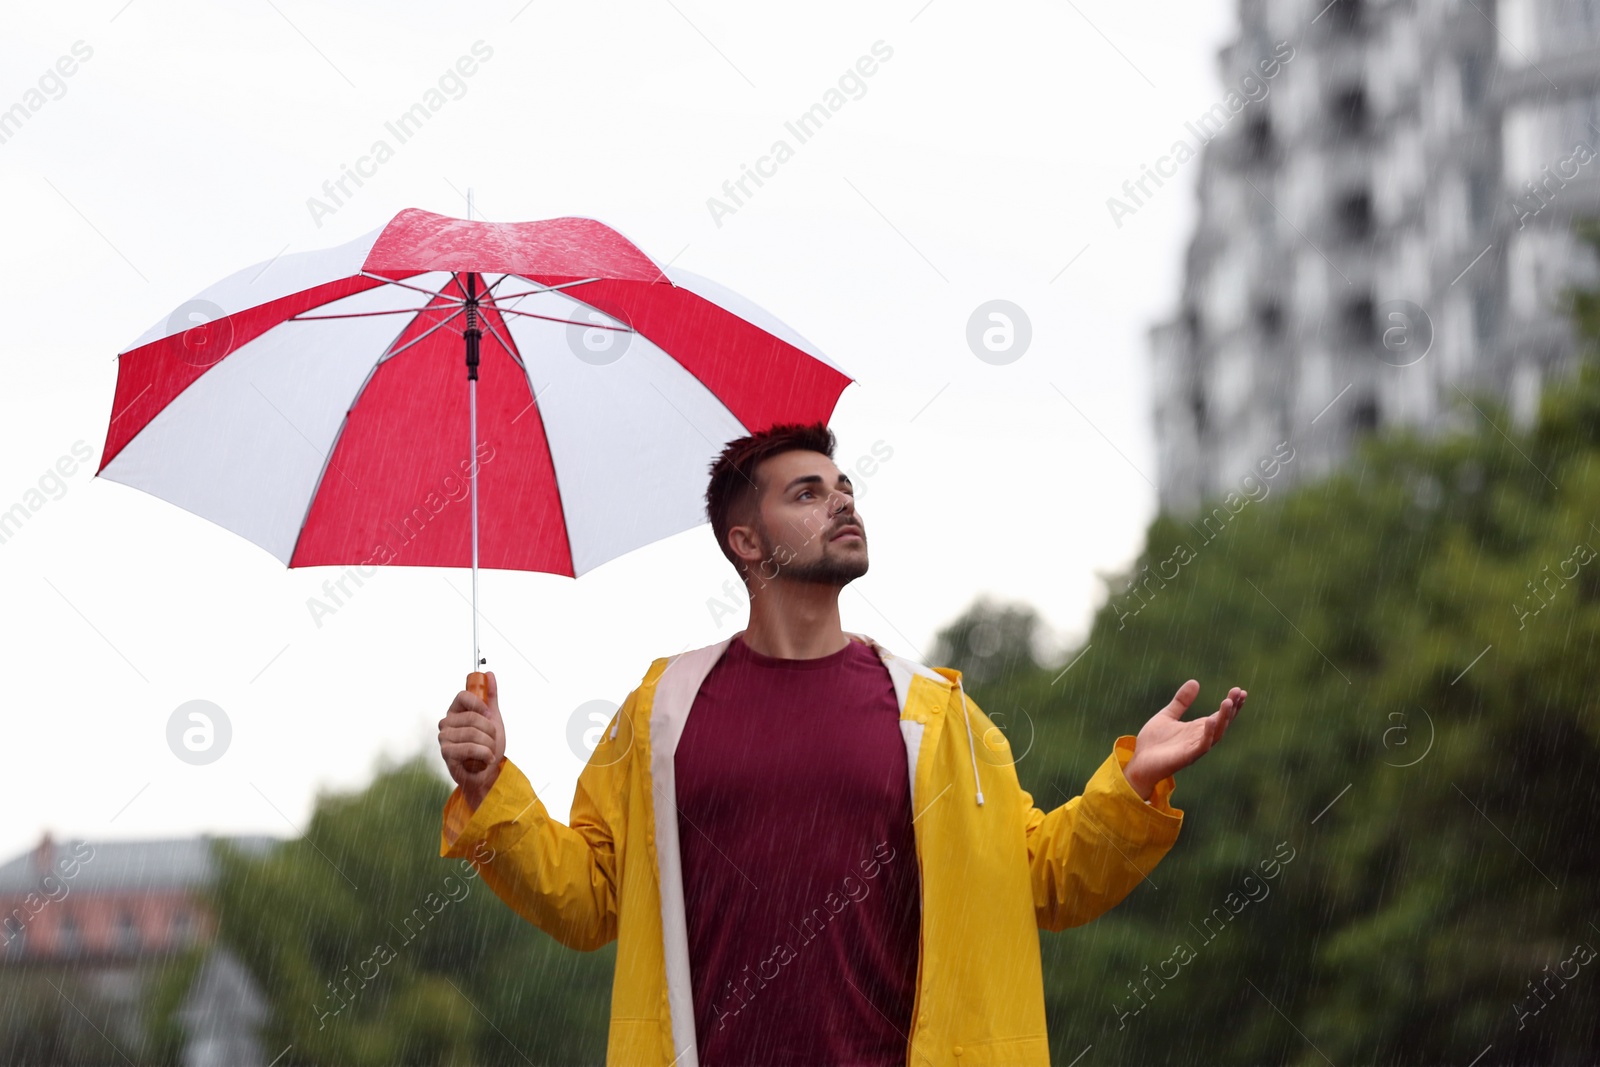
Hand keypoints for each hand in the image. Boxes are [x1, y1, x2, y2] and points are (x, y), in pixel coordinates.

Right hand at [438, 670, 505, 810]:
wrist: (488, 774)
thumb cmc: (488, 746)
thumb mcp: (493, 719)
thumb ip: (491, 697)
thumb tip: (490, 674)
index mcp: (456, 711)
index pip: (463, 696)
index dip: (479, 704)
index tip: (489, 715)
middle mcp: (446, 723)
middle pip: (474, 717)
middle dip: (490, 732)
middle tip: (491, 741)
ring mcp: (444, 738)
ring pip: (474, 733)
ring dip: (489, 745)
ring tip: (488, 753)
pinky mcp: (446, 753)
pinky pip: (470, 747)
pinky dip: (484, 755)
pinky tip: (484, 761)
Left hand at [1122, 680, 1244, 799]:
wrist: (1139, 763)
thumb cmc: (1154, 743)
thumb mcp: (1167, 715)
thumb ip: (1181, 701)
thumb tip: (1195, 682)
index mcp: (1197, 729)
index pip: (1220, 715)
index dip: (1231, 704)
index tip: (1239, 690)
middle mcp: (1200, 738)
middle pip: (1223, 723)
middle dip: (1232, 709)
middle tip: (1239, 693)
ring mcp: (1195, 748)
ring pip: (1216, 734)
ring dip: (1224, 719)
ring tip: (1228, 702)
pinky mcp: (1187, 757)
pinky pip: (1202, 746)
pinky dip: (1208, 734)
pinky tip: (1211, 720)